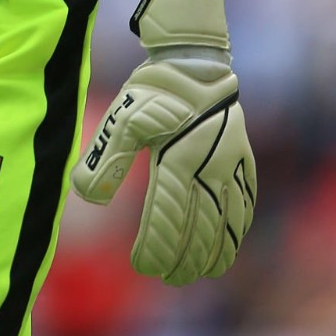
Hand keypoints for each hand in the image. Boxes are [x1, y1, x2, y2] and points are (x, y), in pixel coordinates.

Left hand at [70, 0, 255, 284]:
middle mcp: (210, 169)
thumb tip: (88, 197)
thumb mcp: (123, 116)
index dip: (156, 248)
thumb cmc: (154, 86)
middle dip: (185, 259)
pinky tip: (231, 241)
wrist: (195, 57)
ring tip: (200, 272)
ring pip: (229, 223)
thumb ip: (106, 157)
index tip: (142, 266)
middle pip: (201, 230)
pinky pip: (247, 202)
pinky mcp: (243, 157)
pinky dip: (239, 229)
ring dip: (214, 252)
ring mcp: (232, 165)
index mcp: (179, 161)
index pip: (169, 220)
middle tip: (168, 278)